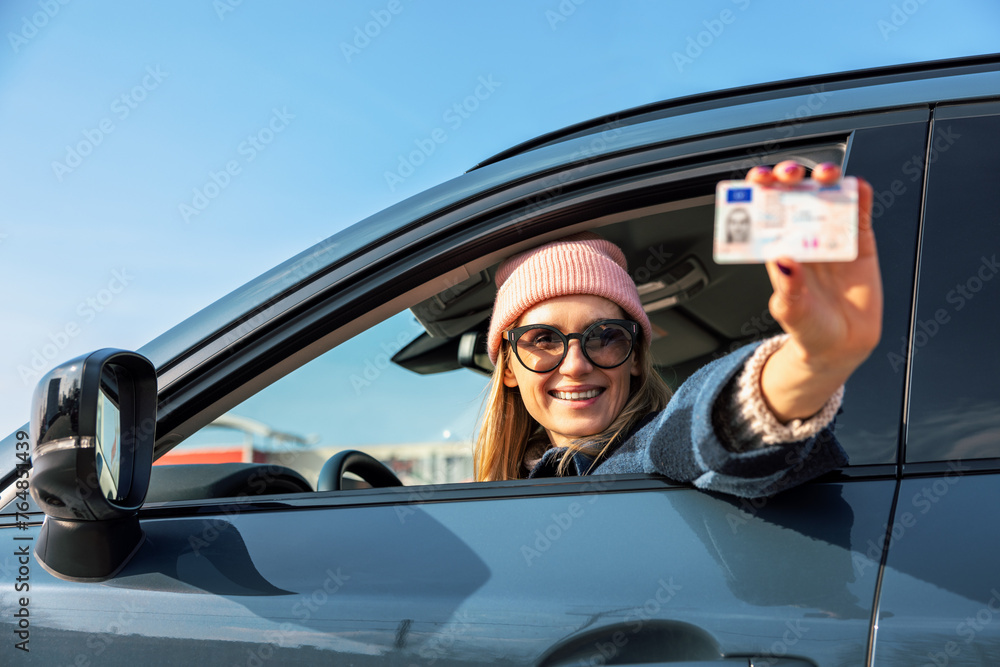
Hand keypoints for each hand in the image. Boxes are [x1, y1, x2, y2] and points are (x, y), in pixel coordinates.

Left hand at [747, 161, 882, 422]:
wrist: (842, 346)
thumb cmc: (808, 328)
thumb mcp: (791, 311)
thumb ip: (787, 287)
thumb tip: (783, 261)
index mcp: (777, 248)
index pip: (763, 211)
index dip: (759, 191)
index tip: (757, 180)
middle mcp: (802, 237)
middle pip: (794, 194)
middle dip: (790, 177)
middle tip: (789, 175)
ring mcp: (831, 237)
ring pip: (827, 196)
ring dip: (826, 178)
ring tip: (825, 176)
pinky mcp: (859, 243)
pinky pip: (859, 213)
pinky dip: (860, 195)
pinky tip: (857, 186)